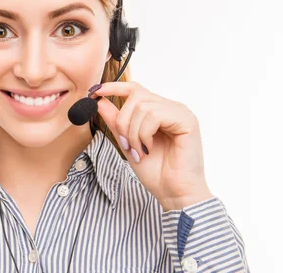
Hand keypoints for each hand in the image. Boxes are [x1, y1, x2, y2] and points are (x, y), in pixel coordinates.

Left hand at [90, 81, 212, 210]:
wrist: (175, 194)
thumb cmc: (156, 172)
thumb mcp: (127, 143)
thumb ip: (116, 121)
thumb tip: (99, 100)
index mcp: (159, 111)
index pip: (135, 89)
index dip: (113, 87)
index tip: (94, 92)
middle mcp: (171, 108)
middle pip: (135, 96)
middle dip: (122, 121)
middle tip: (126, 144)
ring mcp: (180, 113)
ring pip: (142, 106)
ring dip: (133, 132)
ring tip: (139, 151)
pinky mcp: (187, 121)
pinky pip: (154, 115)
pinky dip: (144, 134)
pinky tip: (149, 149)